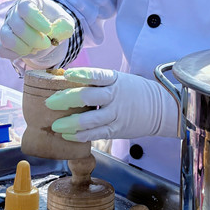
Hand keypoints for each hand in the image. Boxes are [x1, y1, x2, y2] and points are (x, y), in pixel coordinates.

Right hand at [0, 0, 74, 68]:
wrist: (44, 27)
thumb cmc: (53, 21)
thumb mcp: (64, 21)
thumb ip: (64, 26)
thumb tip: (54, 35)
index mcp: (28, 3)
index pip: (25, 8)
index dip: (37, 20)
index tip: (48, 29)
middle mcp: (14, 14)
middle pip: (18, 26)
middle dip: (34, 39)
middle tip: (47, 44)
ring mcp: (6, 28)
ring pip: (7, 38)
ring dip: (24, 48)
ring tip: (36, 49)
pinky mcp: (3, 42)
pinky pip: (2, 50)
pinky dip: (15, 54)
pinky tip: (27, 51)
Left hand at [44, 68, 179, 141]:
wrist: (159, 109)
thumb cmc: (132, 91)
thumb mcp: (118, 79)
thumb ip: (97, 81)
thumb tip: (66, 81)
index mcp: (114, 79)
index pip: (97, 75)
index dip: (82, 74)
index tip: (67, 75)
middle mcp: (115, 96)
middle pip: (89, 97)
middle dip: (67, 99)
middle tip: (50, 102)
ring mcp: (117, 114)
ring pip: (90, 120)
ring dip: (70, 123)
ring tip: (55, 125)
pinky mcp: (117, 129)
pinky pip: (96, 134)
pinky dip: (80, 135)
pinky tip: (68, 135)